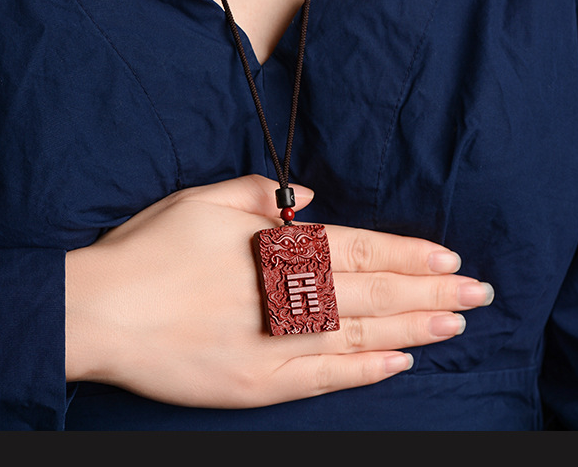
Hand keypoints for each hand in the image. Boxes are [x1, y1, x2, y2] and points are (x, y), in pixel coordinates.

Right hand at [64, 175, 492, 407]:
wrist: (98, 312)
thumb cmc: (146, 251)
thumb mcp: (197, 200)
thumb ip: (256, 194)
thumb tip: (307, 198)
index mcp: (272, 248)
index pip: (358, 250)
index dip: (407, 255)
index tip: (448, 259)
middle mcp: (283, 295)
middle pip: (373, 294)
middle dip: (430, 293)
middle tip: (480, 294)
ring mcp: (273, 343)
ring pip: (359, 336)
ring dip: (411, 330)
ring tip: (454, 325)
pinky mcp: (256, 384)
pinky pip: (322, 377)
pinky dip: (364, 372)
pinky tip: (398, 365)